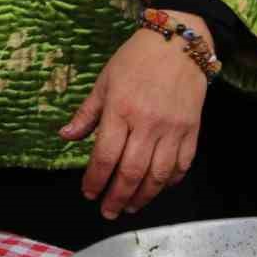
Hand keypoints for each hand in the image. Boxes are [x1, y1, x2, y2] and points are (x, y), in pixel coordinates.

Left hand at [60, 11, 208, 219]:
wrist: (178, 44)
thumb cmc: (135, 60)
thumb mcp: (103, 81)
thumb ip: (86, 113)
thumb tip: (65, 137)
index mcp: (120, 110)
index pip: (105, 155)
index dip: (95, 180)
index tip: (89, 193)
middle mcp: (147, 124)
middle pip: (131, 172)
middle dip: (117, 197)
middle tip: (108, 211)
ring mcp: (172, 129)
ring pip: (158, 175)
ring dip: (143, 196)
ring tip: (130, 206)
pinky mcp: (192, 131)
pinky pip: (181, 165)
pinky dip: (169, 181)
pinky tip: (157, 188)